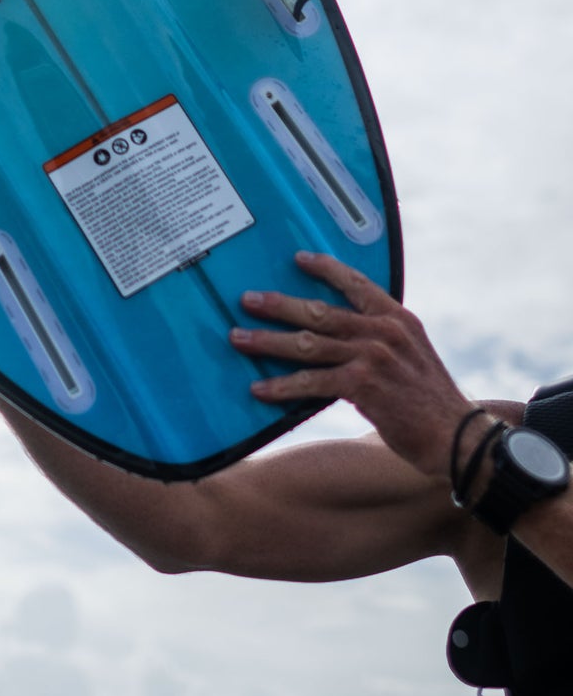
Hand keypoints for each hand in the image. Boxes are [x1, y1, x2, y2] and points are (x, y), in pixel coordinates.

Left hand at [229, 251, 471, 479]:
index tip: (298, 259)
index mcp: (397, 318)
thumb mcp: (414, 354)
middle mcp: (382, 330)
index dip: (325, 268)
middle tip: (247, 299)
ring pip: (307, 343)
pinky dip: (282, 386)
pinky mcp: (362, 385)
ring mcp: (371, 356)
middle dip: (278, 305)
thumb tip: (344, 337)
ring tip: (239, 339)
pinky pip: (311, 382)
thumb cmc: (432, 401)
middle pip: (319, 311)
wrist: (457, 437)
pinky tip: (260, 389)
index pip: (355, 283)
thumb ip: (383, 340)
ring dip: (268, 342)